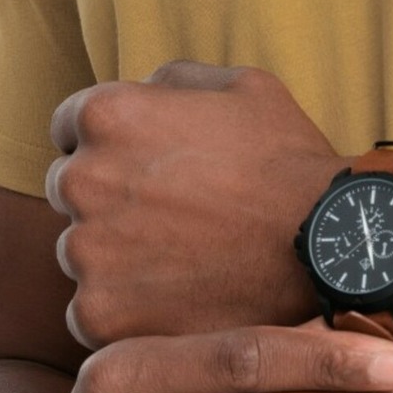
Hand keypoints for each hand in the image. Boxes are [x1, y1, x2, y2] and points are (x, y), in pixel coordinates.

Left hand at [46, 62, 350, 347]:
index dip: (111, 143)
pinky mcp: (98, 313)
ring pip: (82, 250)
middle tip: (173, 213)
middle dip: (110, 196)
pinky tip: (178, 297)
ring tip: (183, 257)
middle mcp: (83, 179)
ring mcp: (86, 250)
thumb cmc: (287, 161)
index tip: (147, 164)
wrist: (324, 246)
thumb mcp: (242, 85)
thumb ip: (172, 80)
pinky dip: (127, 307)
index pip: (69, 125)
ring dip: (116, 253)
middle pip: (71, 188)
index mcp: (108, 115)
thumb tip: (141, 89)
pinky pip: (91, 309)